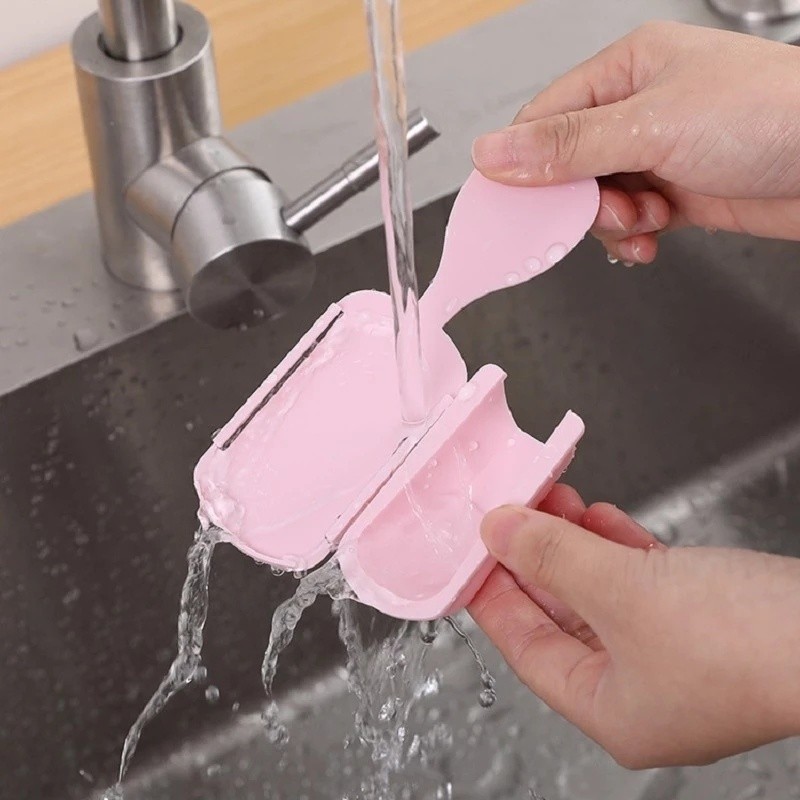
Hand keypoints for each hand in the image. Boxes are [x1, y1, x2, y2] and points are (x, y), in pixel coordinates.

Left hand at [468, 484, 799, 767]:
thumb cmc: (746, 643)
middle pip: (562, 614)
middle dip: (535, 557)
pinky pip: (640, 580)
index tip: (471, 553)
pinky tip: (596, 515)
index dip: (494, 596)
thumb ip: (553, 557)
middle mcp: (641, 688)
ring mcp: (675, 653)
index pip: (528, 649)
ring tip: (550, 498)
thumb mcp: (624, 593)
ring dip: (573, 543)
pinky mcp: (706, 618)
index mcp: (612, 710)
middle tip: (510, 512)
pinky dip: (616, 545)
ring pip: (601, 591)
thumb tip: (497, 531)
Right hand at [471, 22, 799, 263]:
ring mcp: (659, 152)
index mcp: (626, 70)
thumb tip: (494, 152)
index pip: (544, 120)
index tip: (518, 204)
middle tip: (608, 210)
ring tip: (647, 220)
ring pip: (597, 200)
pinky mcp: (678, 191)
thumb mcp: (651, 126)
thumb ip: (566, 146)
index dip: (524, 166)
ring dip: (613, 223)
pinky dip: (634, 237)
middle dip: (582, 201)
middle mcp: (639, 109)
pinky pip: (630, 221)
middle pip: (567, 167)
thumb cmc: (772, 116)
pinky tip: (653, 238)